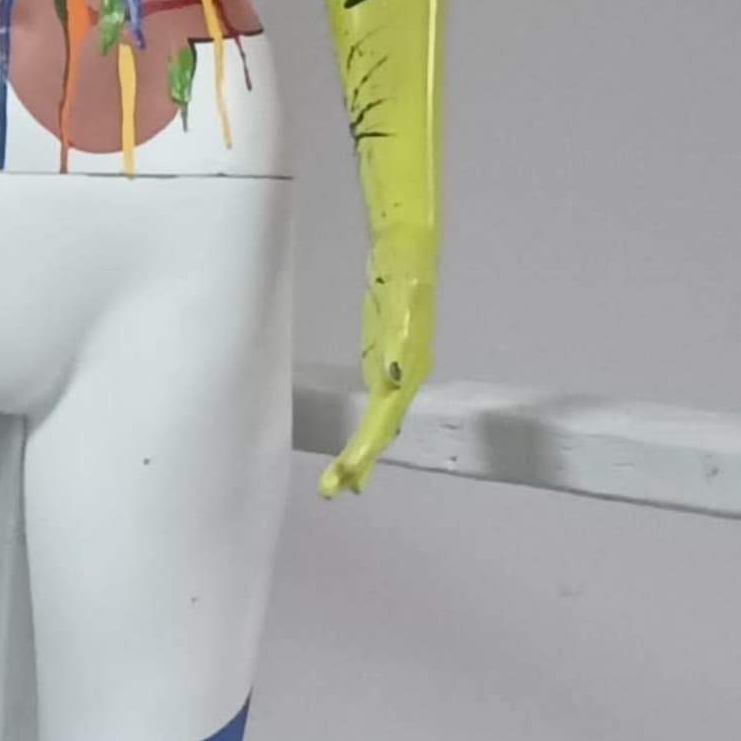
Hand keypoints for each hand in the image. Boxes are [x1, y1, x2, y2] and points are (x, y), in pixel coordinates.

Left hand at [319, 229, 435, 495]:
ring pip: (376, 424)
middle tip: (331, 491)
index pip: (384, 419)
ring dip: (360, 455)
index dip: (367, 448)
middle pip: (380, 430)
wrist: (408, 248)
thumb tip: (393, 377)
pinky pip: (373, 409)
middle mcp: (404, 379)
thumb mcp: (405, 300)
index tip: (347, 472)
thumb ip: (402, 340)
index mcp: (409, 370)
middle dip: (359, 462)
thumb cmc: (405, 271)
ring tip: (338, 483)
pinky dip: (362, 434)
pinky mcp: (380, 361)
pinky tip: (354, 451)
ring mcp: (393, 372)